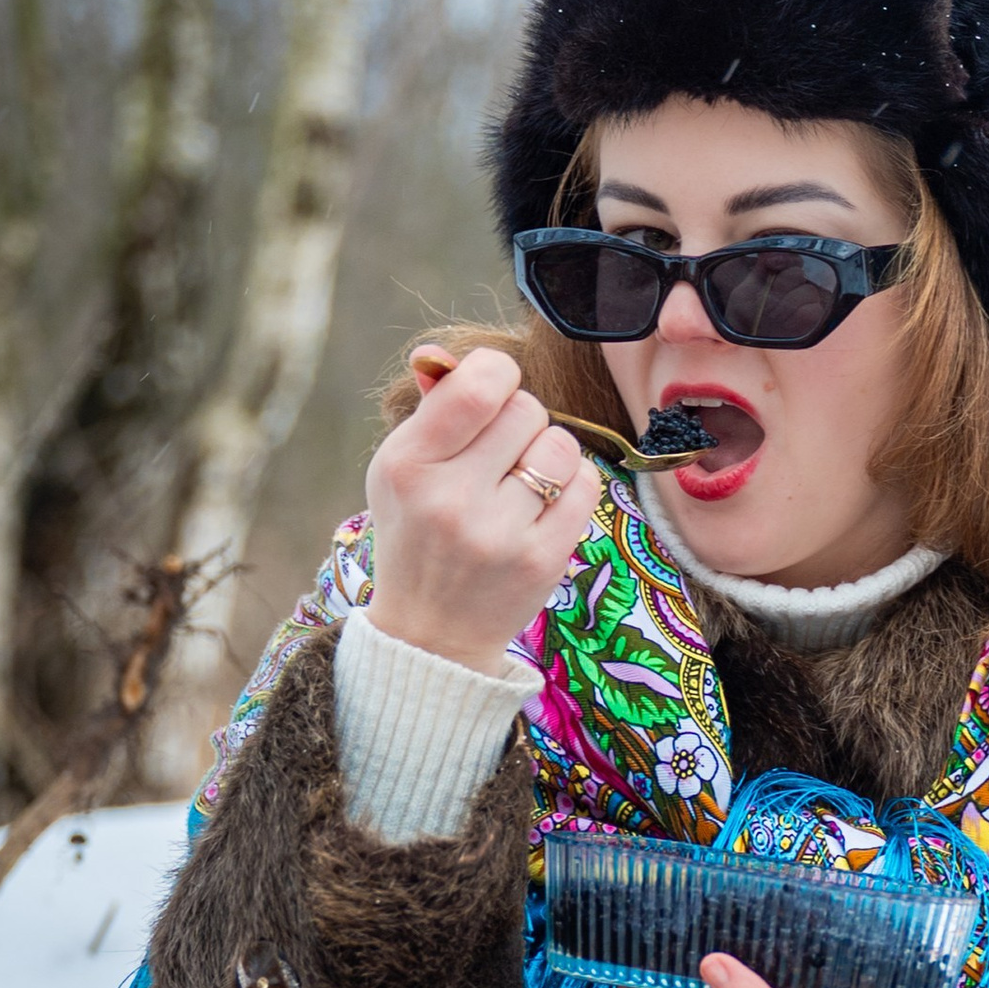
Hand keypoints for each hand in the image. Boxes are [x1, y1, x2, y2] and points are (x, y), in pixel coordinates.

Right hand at [365, 343, 601, 674]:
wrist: (430, 633)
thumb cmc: (418, 534)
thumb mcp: (400, 470)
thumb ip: (430, 409)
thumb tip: (441, 354)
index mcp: (408, 464)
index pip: (478, 385)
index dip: (497, 374)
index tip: (494, 391)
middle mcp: (450, 498)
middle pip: (526, 409)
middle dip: (522, 420)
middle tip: (502, 453)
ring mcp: (498, 533)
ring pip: (562, 446)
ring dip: (551, 454)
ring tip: (523, 481)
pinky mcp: (541, 559)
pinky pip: (587, 486)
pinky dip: (573, 486)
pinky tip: (544, 506)